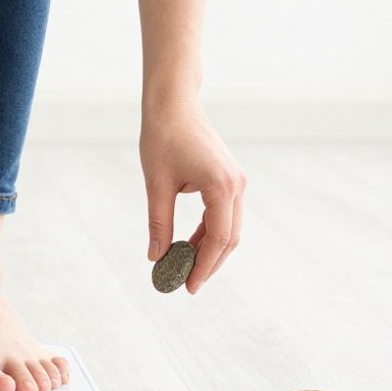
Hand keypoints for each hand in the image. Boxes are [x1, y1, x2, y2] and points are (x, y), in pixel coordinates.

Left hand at [140, 97, 245, 293]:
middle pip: (230, 238)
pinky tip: (188, 246)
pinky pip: (223, 214)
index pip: (219, 240)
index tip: (188, 287)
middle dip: (209, 264)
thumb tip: (155, 257)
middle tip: (187, 284)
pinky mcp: (228, 178)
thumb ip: (159, 224)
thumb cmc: (162, 138)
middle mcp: (235, 185)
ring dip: (209, 250)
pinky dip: (209, 233)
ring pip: (228, 228)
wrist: (173, 103)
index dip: (204, 267)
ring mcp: (235, 181)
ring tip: (184, 268)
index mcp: (221, 187)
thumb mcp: (157, 185)